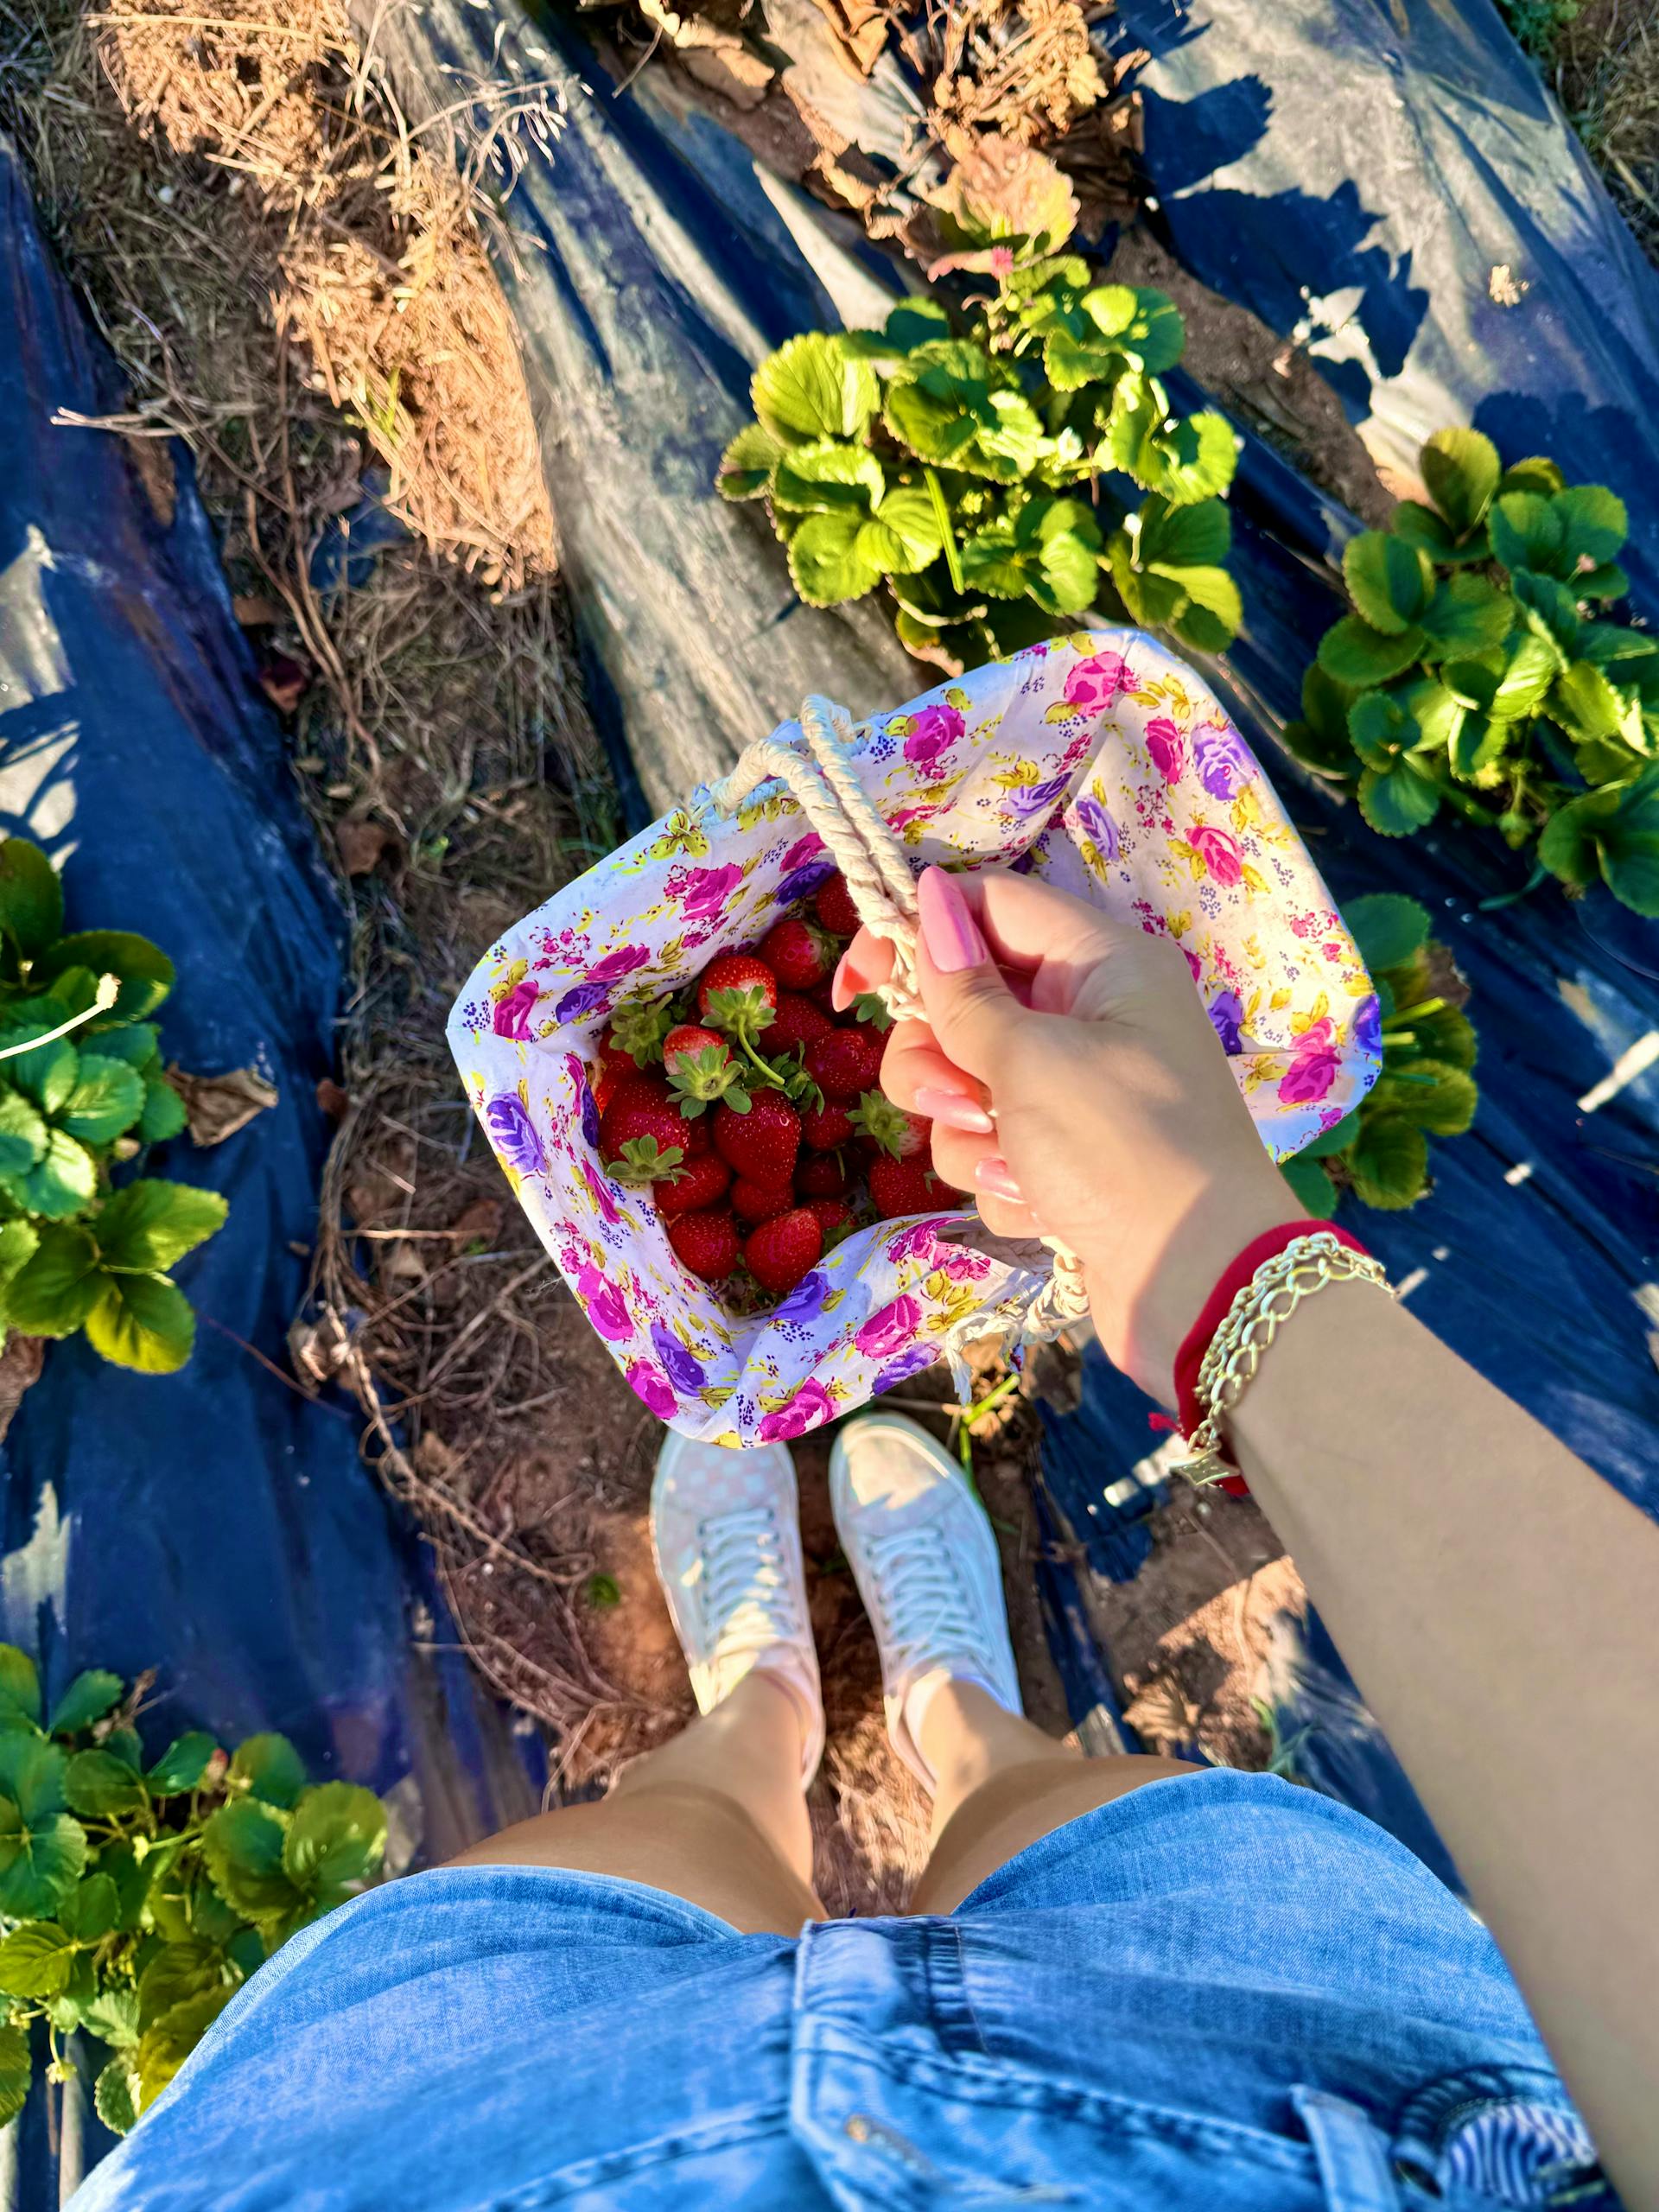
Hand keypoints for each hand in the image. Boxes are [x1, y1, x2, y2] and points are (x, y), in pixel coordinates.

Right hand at [836, 867, 1303, 1397]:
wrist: (1206, 1289)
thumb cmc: (1125, 1151)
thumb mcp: (1033, 1060)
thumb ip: (966, 990)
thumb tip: (927, 895)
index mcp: (1103, 963)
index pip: (988, 905)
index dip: (916, 932)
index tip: (854, 984)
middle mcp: (1094, 1017)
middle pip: (966, 1003)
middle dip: (938, 1058)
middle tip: (953, 1101)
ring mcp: (1079, 1093)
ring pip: (968, 1085)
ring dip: (968, 1132)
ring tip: (1010, 1165)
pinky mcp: (1067, 1161)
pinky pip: (994, 1149)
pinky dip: (1003, 1180)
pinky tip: (1042, 1208)